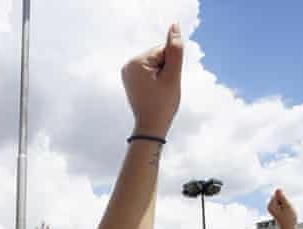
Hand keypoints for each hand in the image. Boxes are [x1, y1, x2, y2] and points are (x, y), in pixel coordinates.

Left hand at [122, 23, 182, 137]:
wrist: (150, 127)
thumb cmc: (163, 104)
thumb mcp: (173, 75)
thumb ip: (175, 49)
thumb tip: (174, 26)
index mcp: (136, 62)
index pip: (164, 50)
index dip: (172, 67)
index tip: (165, 84)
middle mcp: (128, 64)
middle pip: (158, 56)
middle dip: (166, 70)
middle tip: (162, 90)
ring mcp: (127, 72)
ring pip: (155, 63)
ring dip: (162, 75)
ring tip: (158, 92)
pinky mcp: (130, 78)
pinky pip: (150, 70)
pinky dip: (156, 79)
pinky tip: (153, 91)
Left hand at [267, 189, 296, 228]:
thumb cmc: (289, 219)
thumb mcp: (287, 206)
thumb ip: (283, 197)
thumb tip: (278, 188)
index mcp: (271, 205)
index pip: (279, 194)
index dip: (285, 198)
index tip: (285, 207)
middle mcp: (270, 206)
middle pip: (279, 196)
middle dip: (285, 200)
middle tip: (287, 210)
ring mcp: (272, 208)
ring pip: (281, 199)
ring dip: (286, 204)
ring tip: (287, 212)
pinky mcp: (276, 209)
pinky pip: (282, 203)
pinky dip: (286, 206)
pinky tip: (286, 213)